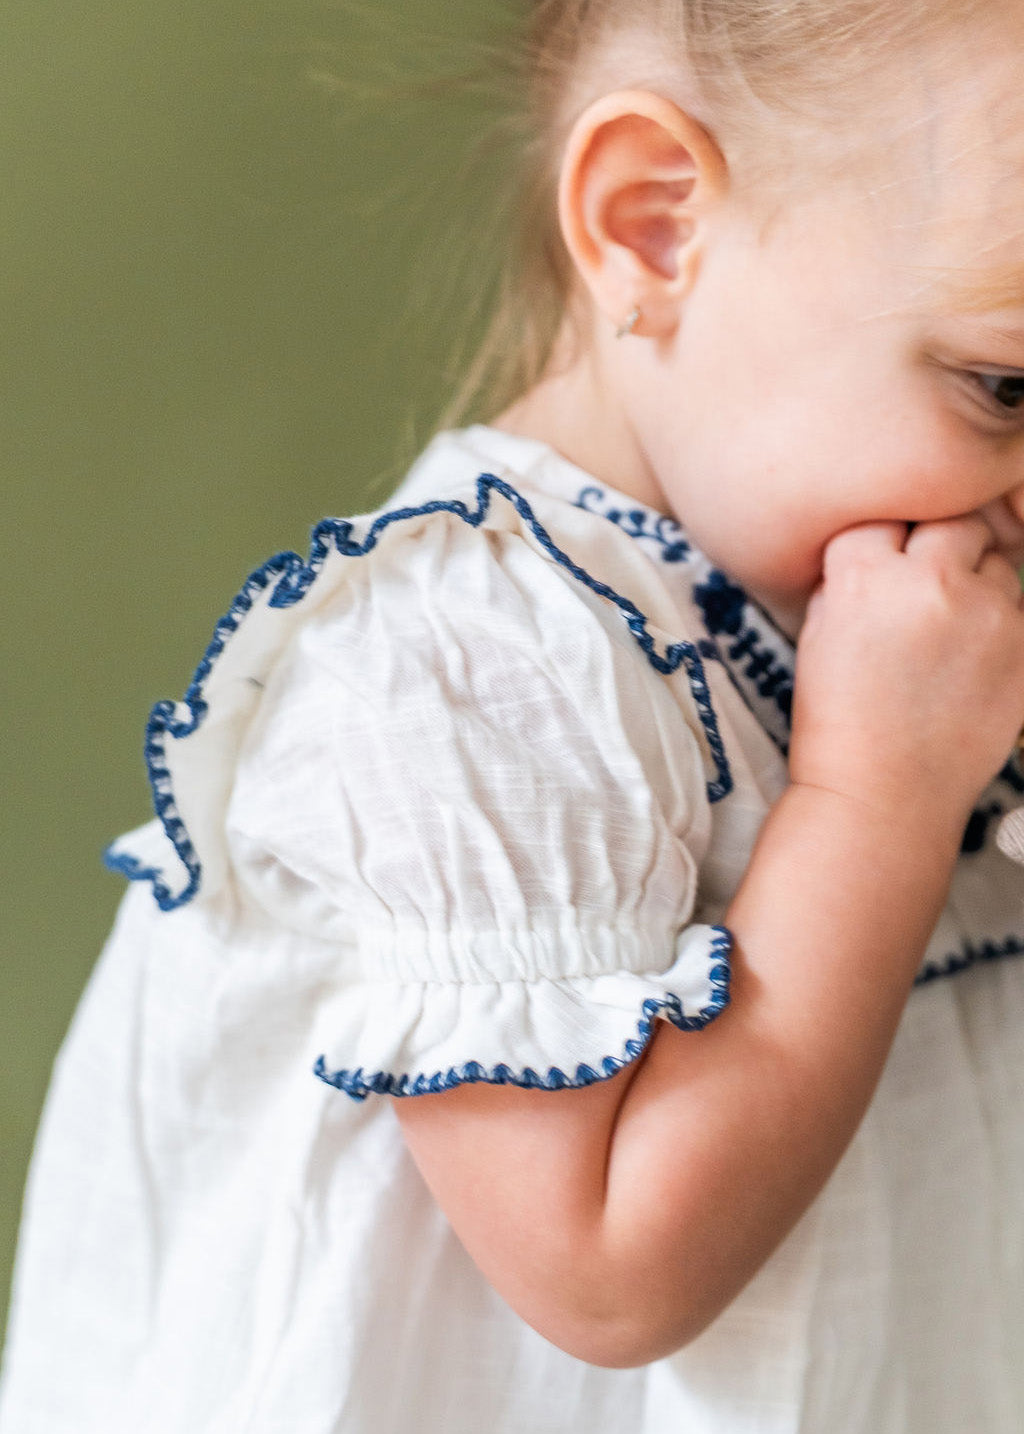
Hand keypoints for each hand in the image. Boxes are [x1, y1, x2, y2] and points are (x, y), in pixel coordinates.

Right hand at [790, 514, 1023, 835]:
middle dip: (941, 546)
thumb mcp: (817, 631)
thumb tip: (889, 541)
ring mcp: (989, 614)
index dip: (886, 541)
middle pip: (954, 521)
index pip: (885, 514)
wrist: (882, 796)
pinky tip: (973, 664)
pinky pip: (1022, 611)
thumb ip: (851, 574)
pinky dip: (1003, 628)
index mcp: (863, 575)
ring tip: (950, 638)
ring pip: (998, 562)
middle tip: (926, 590)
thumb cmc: (838, 721)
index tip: (883, 566)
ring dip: (978, 584)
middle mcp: (931, 582)